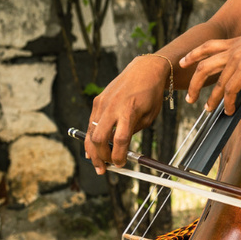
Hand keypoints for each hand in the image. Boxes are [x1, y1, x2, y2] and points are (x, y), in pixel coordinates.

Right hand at [85, 56, 166, 173]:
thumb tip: (120, 150)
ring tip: (97, 164)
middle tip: (105, 169)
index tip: (121, 164)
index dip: (119, 156)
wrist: (144, 70)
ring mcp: (102, 103)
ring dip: (93, 151)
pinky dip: (90, 138)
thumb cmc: (150, 94)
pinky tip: (92, 149)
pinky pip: (91, 124)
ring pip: (91, 133)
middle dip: (101, 157)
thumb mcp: (148, 116)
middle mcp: (112, 107)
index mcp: (129, 111)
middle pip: (99, 138)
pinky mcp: (98, 101)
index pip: (120, 140)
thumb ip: (133, 132)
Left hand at [180, 13, 240, 114]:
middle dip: (194, 84)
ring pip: (217, 83)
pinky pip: (230, 90)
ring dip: (212, 99)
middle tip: (190, 98)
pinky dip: (228, 102)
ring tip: (208, 109)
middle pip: (204, 67)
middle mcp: (232, 51)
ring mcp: (237, 61)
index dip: (193, 55)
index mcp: (235, 42)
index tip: (182, 63)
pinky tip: (230, 110)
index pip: (207, 47)